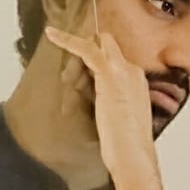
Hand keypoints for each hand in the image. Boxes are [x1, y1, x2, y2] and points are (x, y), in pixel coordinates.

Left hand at [45, 27, 156, 177]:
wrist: (134, 155)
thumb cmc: (127, 146)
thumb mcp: (121, 119)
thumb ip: (112, 102)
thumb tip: (100, 98)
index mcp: (137, 82)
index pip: (112, 60)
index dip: (92, 67)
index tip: (78, 78)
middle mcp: (132, 71)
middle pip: (103, 48)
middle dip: (84, 58)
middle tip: (71, 83)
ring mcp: (122, 70)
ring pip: (93, 49)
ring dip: (74, 69)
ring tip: (68, 89)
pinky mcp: (108, 74)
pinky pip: (86, 49)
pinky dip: (67, 40)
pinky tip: (52, 34)